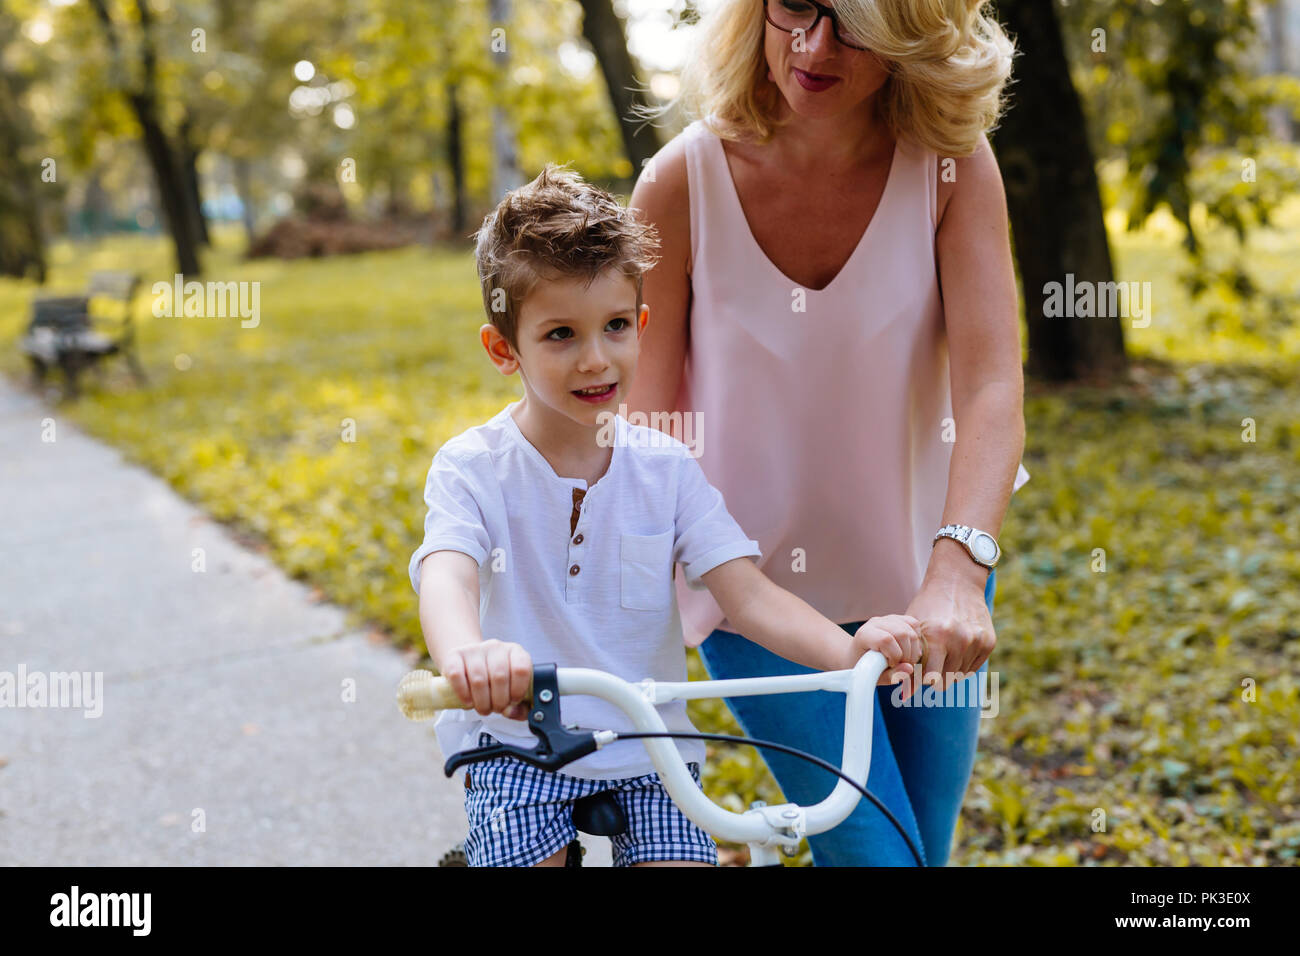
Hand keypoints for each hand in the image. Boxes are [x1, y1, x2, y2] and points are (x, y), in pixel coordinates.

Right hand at [439, 639, 531, 719]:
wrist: (469, 664)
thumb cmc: (493, 679)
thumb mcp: (512, 689)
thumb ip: (520, 705)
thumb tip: (512, 712)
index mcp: (514, 652)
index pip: (521, 669)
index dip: (518, 691)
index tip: (513, 701)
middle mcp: (495, 647)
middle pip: (499, 677)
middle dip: (498, 701)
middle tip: (496, 709)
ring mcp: (474, 649)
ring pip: (479, 679)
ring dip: (482, 702)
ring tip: (483, 708)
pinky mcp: (455, 655)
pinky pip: (457, 675)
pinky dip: (463, 693)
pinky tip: (468, 701)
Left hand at [849, 614, 922, 686]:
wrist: (859, 655)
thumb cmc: (866, 668)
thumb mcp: (876, 676)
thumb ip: (892, 675)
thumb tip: (910, 669)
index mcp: (864, 635)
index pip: (886, 640)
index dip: (894, 655)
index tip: (891, 665)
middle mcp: (875, 623)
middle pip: (902, 633)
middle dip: (907, 654)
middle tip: (902, 665)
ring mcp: (886, 618)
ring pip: (910, 629)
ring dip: (914, 649)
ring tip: (905, 660)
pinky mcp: (897, 618)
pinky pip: (914, 623)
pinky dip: (916, 638)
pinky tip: (909, 649)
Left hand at [903, 572, 994, 698]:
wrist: (957, 582)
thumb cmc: (928, 606)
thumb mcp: (914, 628)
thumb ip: (910, 658)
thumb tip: (905, 695)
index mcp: (937, 637)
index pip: (929, 679)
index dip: (919, 682)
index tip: (914, 683)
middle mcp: (959, 640)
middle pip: (945, 681)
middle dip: (934, 679)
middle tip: (927, 668)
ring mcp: (976, 642)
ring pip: (959, 676)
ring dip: (948, 671)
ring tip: (941, 655)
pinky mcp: (988, 643)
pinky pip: (972, 668)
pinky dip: (961, 665)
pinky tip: (954, 651)